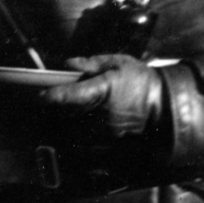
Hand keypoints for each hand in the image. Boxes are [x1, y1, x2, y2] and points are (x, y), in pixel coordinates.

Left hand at [38, 55, 166, 139]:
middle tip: (46, 102)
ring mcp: (105, 128)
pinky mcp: (109, 139)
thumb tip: (67, 64)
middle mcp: (102, 112)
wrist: (163, 104)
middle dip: (55, 109)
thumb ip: (90, 63)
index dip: (53, 96)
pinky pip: (85, 137)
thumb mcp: (118, 63)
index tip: (40, 96)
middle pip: (67, 113)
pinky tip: (76, 121)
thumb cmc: (140, 80)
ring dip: (64, 120)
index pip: (71, 96)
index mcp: (103, 90)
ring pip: (74, 127)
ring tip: (60, 111)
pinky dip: (77, 130)